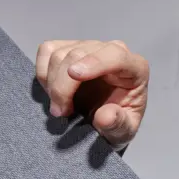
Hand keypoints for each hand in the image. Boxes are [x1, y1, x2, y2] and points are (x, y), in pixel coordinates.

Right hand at [35, 39, 149, 148]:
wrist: (105, 120)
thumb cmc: (118, 123)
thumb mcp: (124, 131)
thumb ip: (118, 124)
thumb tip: (105, 116)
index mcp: (135, 68)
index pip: (115, 55)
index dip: (94, 62)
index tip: (74, 75)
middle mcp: (113, 51)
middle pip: (78, 55)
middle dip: (63, 86)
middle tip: (61, 112)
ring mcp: (89, 46)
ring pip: (59, 54)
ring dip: (52, 83)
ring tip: (60, 107)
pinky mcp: (68, 48)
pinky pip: (47, 50)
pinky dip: (44, 72)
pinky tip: (52, 90)